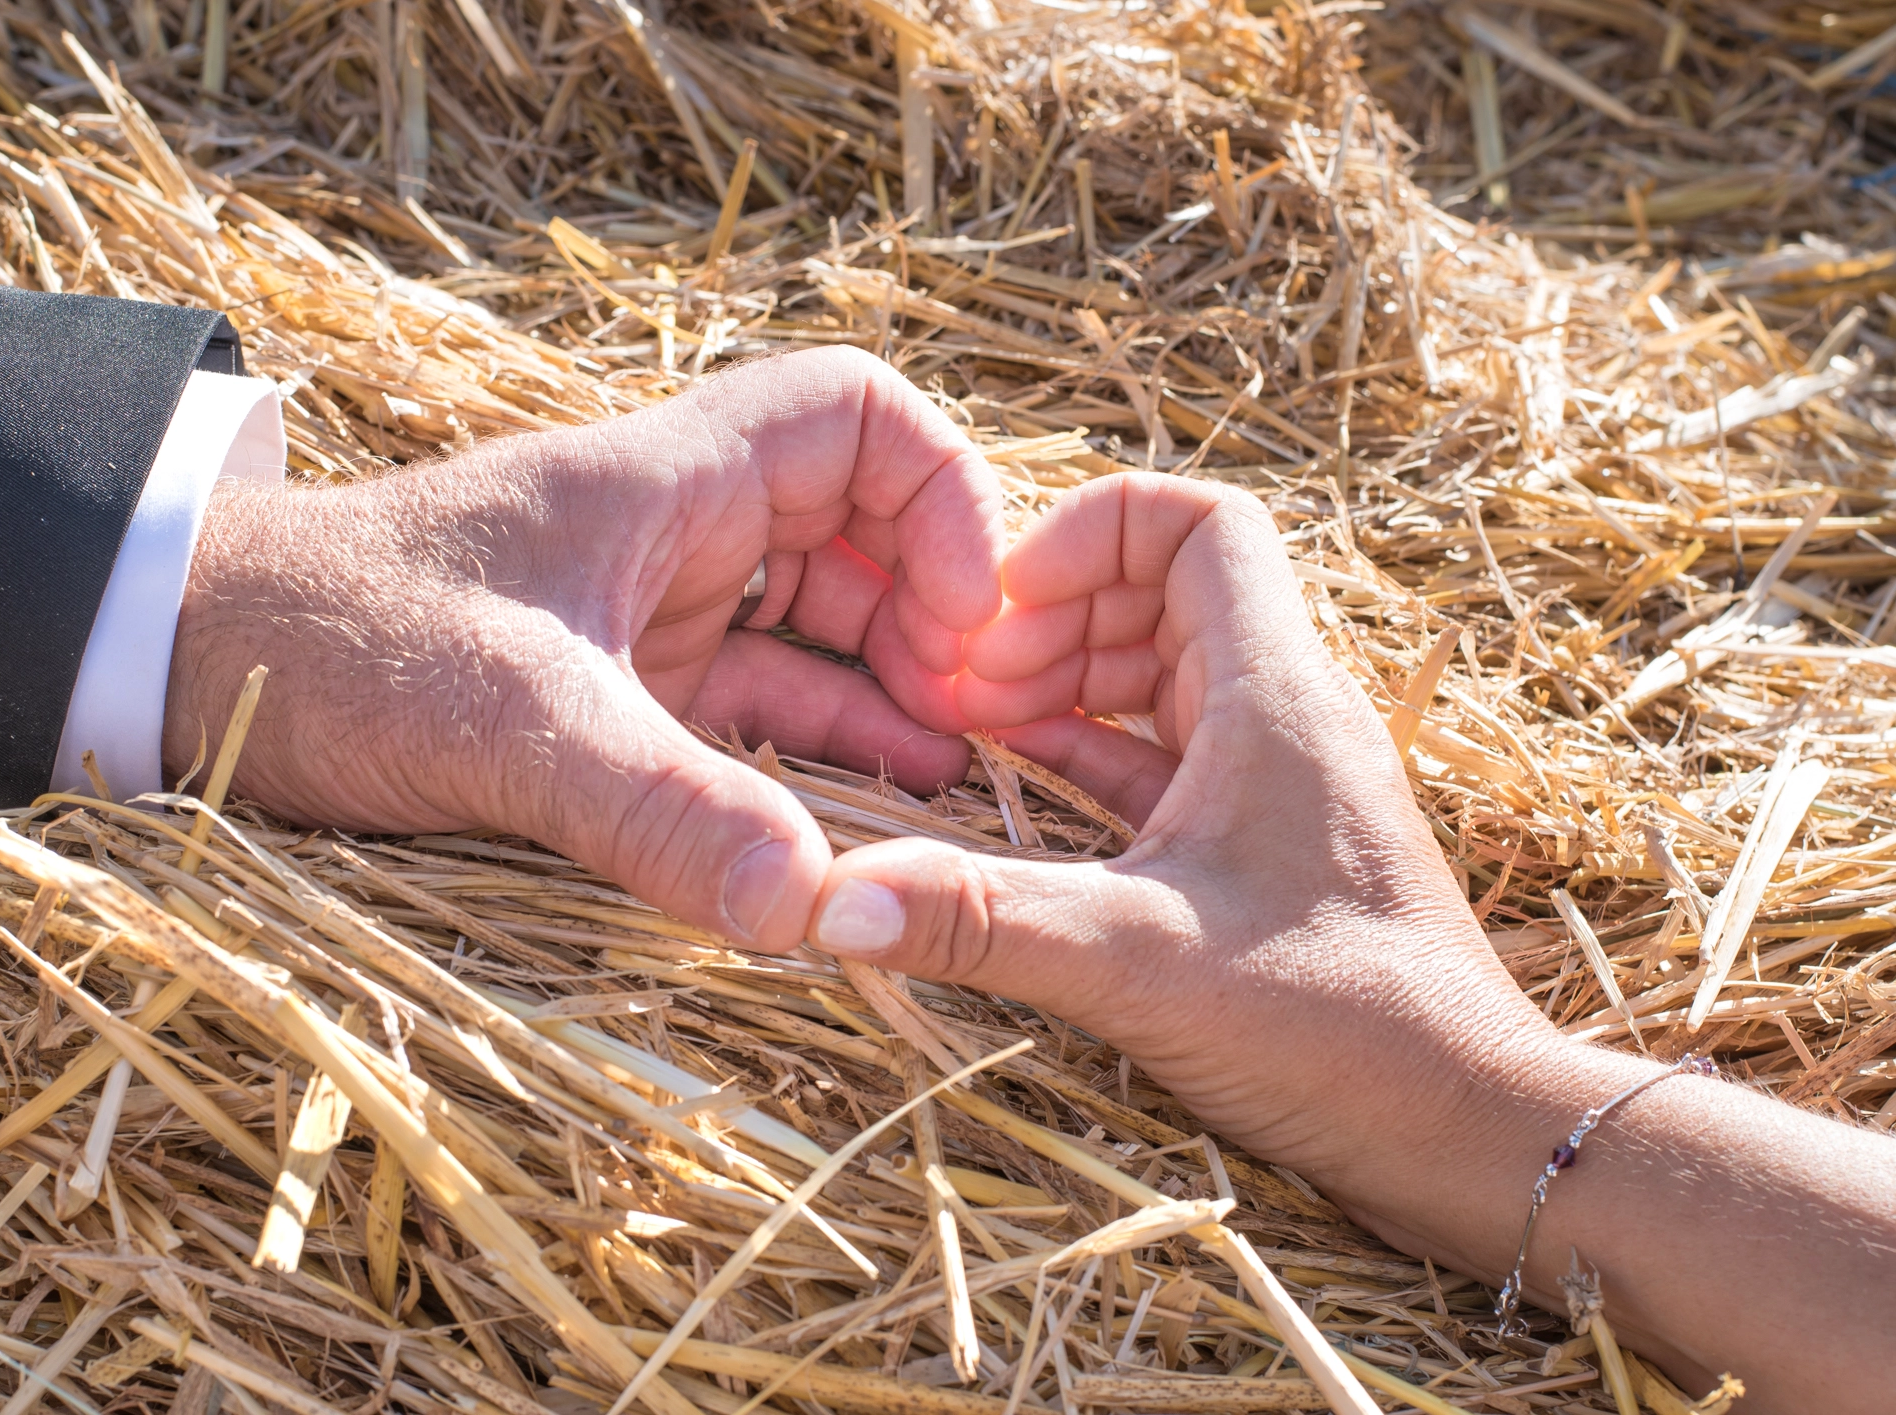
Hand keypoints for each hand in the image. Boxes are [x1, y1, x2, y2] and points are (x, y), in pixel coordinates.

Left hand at [163, 347, 1001, 949]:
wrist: (180, 667)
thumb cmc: (328, 641)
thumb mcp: (504, 721)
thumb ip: (660, 809)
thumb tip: (815, 911)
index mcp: (664, 481)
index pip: (858, 417)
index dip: (944, 496)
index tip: (964, 619)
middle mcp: (674, 535)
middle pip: (864, 538)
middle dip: (935, 621)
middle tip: (975, 730)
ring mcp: (650, 618)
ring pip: (817, 635)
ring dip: (887, 703)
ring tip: (952, 789)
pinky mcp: (618, 695)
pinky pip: (751, 713)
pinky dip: (812, 760)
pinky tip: (857, 826)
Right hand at [805, 472, 1550, 1180]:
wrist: (1470, 1135)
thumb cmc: (1345, 1033)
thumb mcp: (1140, 963)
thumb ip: (982, 921)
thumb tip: (830, 899)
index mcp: (1277, 697)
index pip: (1198, 522)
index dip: (1090, 534)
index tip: (1002, 611)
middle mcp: (1290, 717)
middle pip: (1165, 589)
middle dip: (1054, 615)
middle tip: (964, 686)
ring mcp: (1286, 782)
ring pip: (1166, 670)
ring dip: (1069, 680)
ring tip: (974, 727)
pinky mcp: (1273, 848)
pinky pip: (1170, 756)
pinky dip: (1093, 753)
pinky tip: (1021, 789)